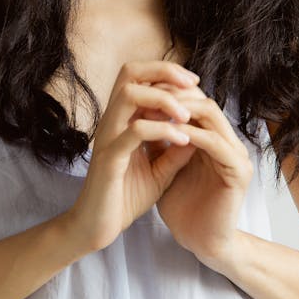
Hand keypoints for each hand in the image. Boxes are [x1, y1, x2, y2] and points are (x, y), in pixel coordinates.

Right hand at [65, 60, 203, 252]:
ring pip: (130, 94)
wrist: (98, 227)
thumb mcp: (160, 169)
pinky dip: (163, 131)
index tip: (193, 84)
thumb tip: (201, 130)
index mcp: (122, 120)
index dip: (166, 72)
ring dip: (164, 100)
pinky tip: (184, 142)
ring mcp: (108, 137)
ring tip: (188, 116)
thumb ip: (177, 149)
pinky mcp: (109, 158)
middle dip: (164, 71)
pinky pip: (135, 132)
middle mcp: (112, 122)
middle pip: (130, 72)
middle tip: (191, 85)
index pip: (138, 76)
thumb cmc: (125, 197)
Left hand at [138, 82, 254, 264]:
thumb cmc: (183, 208)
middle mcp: (228, 142)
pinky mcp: (239, 171)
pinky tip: (170, 135)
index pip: (194, 102)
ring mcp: (237, 155)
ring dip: (181, 110)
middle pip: (204, 101)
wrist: (200, 242)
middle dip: (174, 96)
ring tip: (154, 111)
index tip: (140, 95)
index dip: (168, 94)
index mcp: (213, 138)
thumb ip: (160, 143)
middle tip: (146, 96)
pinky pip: (215, 143)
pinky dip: (192, 135)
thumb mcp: (164, 167)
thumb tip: (139, 115)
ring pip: (212, 115)